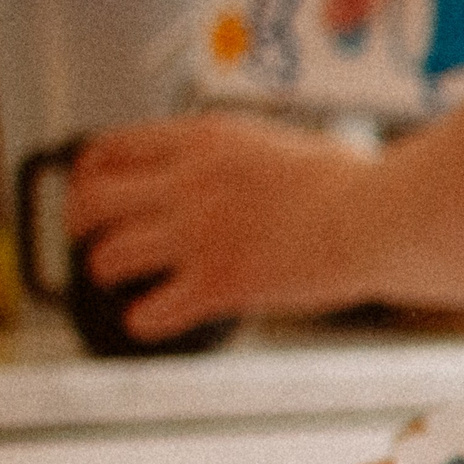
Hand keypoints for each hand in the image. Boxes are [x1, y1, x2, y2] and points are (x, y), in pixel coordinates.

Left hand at [64, 115, 377, 339]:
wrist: (383, 217)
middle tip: (86, 237)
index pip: (111, 147)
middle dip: (79, 221)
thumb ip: (249, 155)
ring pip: (110, 256)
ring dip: (106, 270)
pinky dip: (143, 320)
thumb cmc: (360, 184)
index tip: (92, 185)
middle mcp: (189, 185)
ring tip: (116, 281)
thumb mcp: (288, 144)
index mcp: (205, 141)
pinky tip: (149, 322)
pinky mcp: (221, 284)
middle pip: (93, 200)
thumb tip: (248, 167)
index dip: (90, 170)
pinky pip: (152, 310)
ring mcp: (200, 236)